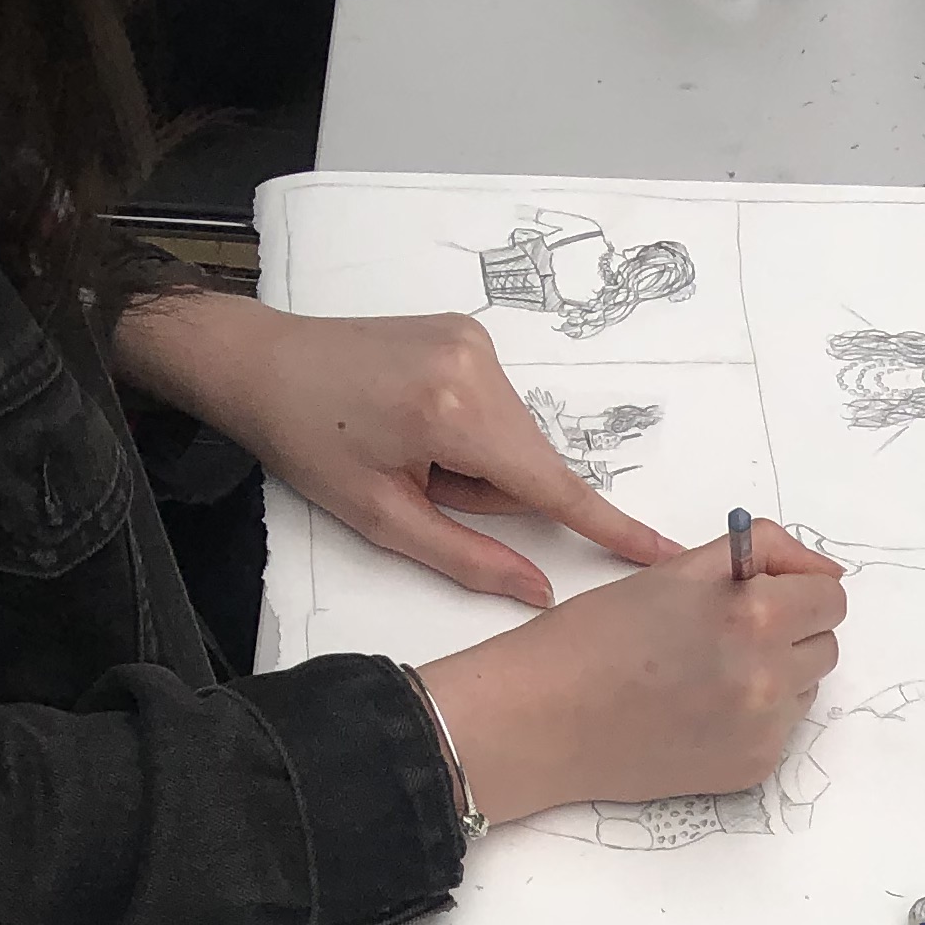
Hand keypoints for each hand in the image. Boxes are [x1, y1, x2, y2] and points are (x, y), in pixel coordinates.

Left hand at [104, 297, 674, 606]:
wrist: (260, 362)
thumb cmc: (307, 443)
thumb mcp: (382, 518)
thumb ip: (469, 559)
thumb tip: (541, 592)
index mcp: (452, 411)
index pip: (552, 486)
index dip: (609, 528)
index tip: (665, 554)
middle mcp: (477, 364)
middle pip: (529, 464)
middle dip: (489, 491)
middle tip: (415, 479)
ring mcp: (474, 340)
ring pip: (515, 439)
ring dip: (478, 464)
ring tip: (409, 449)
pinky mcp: (467, 333)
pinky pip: (498, 409)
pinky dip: (472, 434)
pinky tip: (417, 424)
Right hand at [413, 526, 845, 826]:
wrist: (547, 719)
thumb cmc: (600, 634)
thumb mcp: (678, 569)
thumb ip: (761, 554)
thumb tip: (827, 573)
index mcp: (755, 615)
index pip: (831, 598)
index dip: (799, 589)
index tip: (769, 592)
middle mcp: (770, 677)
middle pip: (826, 645)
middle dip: (790, 631)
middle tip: (727, 631)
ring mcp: (765, 730)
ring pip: (806, 689)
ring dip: (777, 674)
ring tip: (708, 671)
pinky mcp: (753, 769)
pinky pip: (781, 729)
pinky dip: (754, 717)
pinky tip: (700, 710)